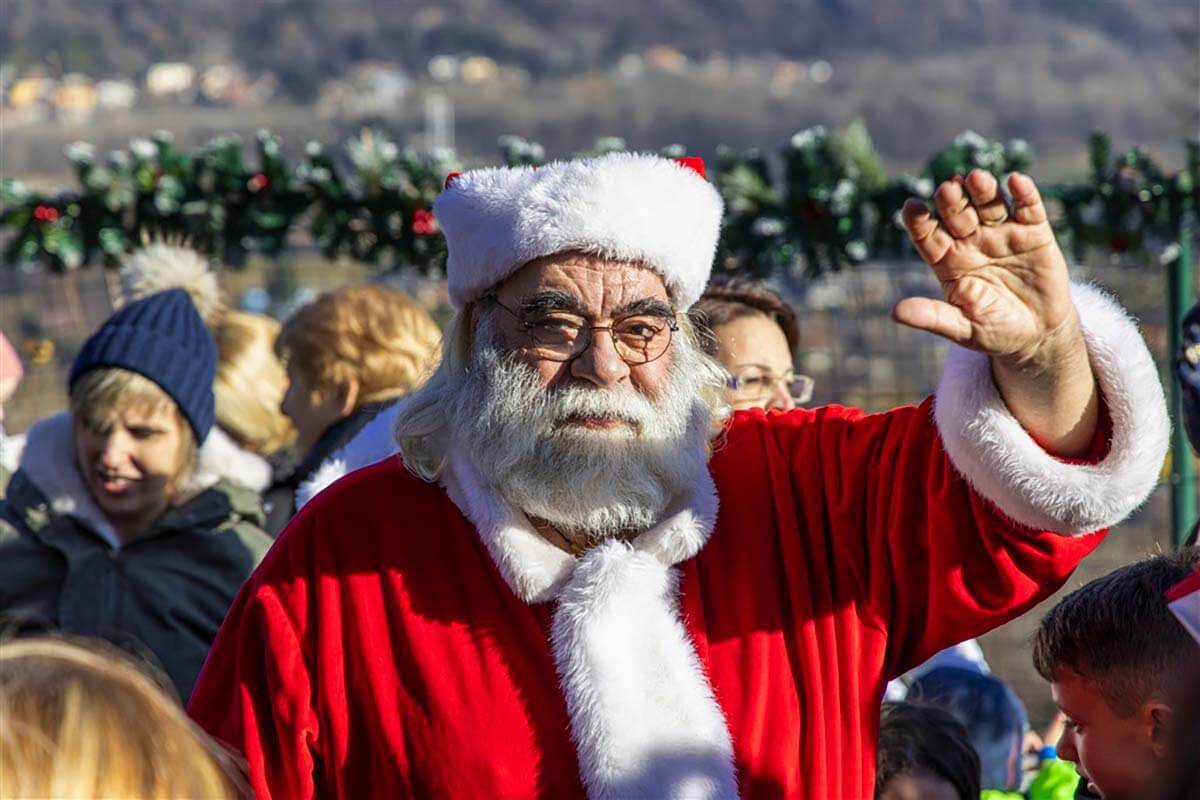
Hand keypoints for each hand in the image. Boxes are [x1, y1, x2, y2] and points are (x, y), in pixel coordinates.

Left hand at [895, 170, 1077, 367]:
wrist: (1037, 334)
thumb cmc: (993, 331)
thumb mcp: (961, 328)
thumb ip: (932, 317)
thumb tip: (895, 313)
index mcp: (947, 261)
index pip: (927, 236)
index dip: (918, 221)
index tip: (911, 206)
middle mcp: (970, 241)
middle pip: (957, 214)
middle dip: (951, 201)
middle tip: (947, 188)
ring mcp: (1001, 233)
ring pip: (988, 204)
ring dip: (982, 190)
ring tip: (975, 178)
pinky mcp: (1033, 232)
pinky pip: (1027, 208)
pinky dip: (1024, 194)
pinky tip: (1016, 181)